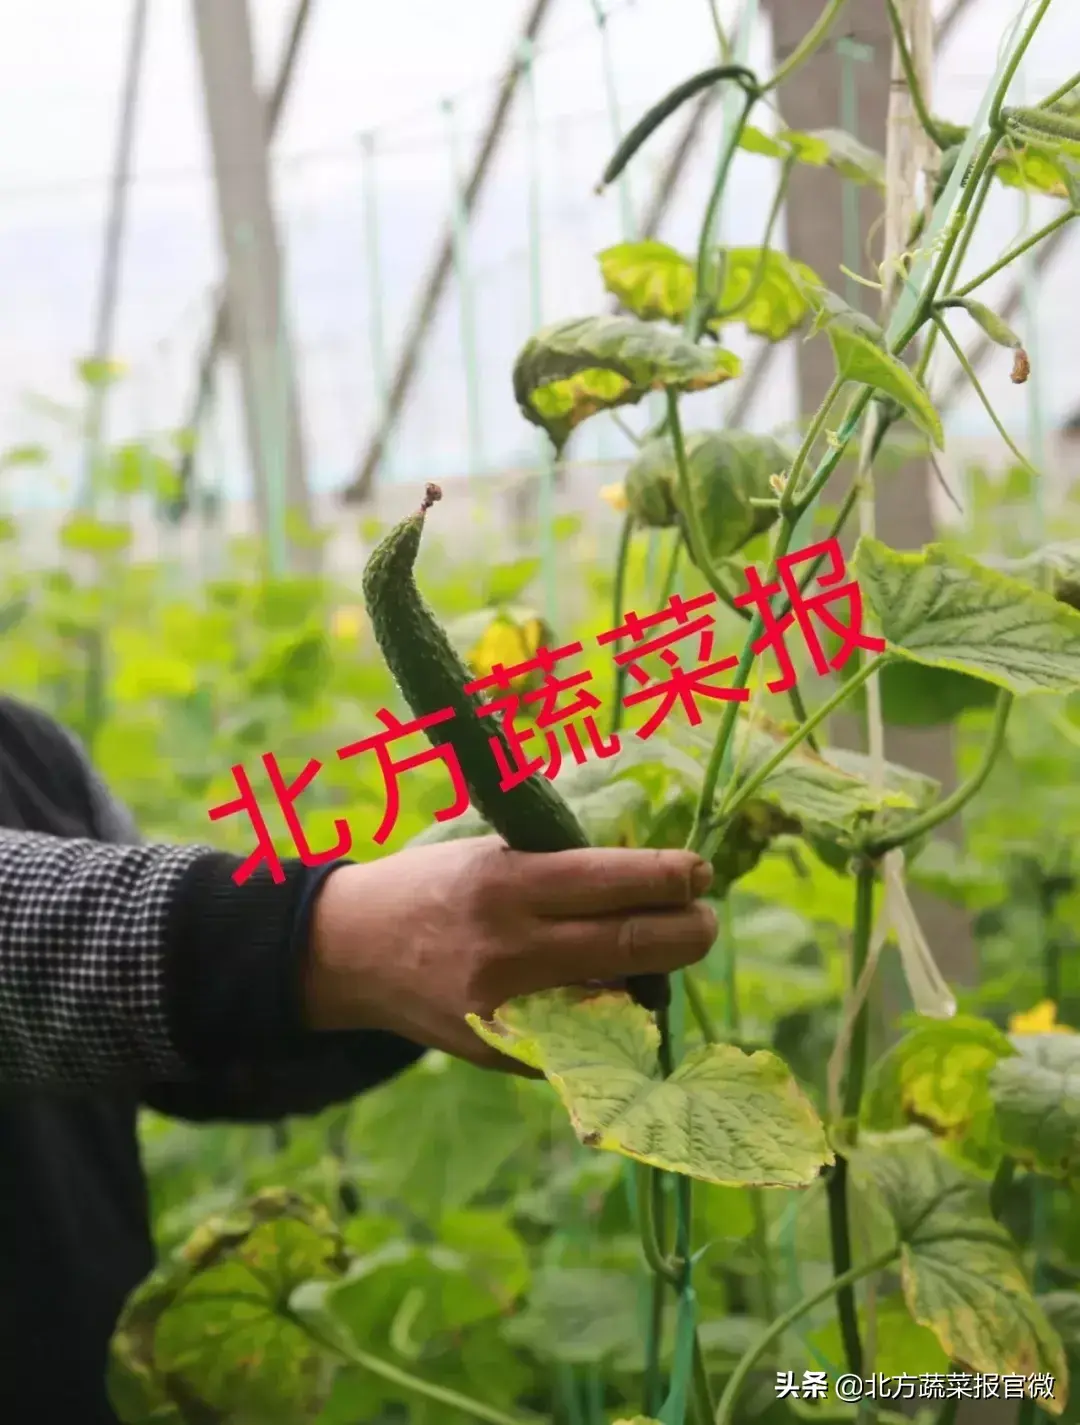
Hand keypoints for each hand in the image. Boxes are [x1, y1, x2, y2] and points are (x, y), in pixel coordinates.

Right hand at [303, 836, 716, 1072]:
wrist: (352, 951)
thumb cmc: (435, 888)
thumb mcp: (493, 856)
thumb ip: (564, 874)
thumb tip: (654, 888)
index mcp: (506, 884)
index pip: (612, 882)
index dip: (671, 878)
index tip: (699, 873)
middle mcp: (508, 948)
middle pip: (630, 945)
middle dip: (687, 932)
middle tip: (704, 919)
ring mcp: (506, 1009)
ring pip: (617, 998)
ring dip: (648, 975)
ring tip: (650, 950)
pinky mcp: (503, 1053)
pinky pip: (582, 1037)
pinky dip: (605, 1014)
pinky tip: (603, 992)